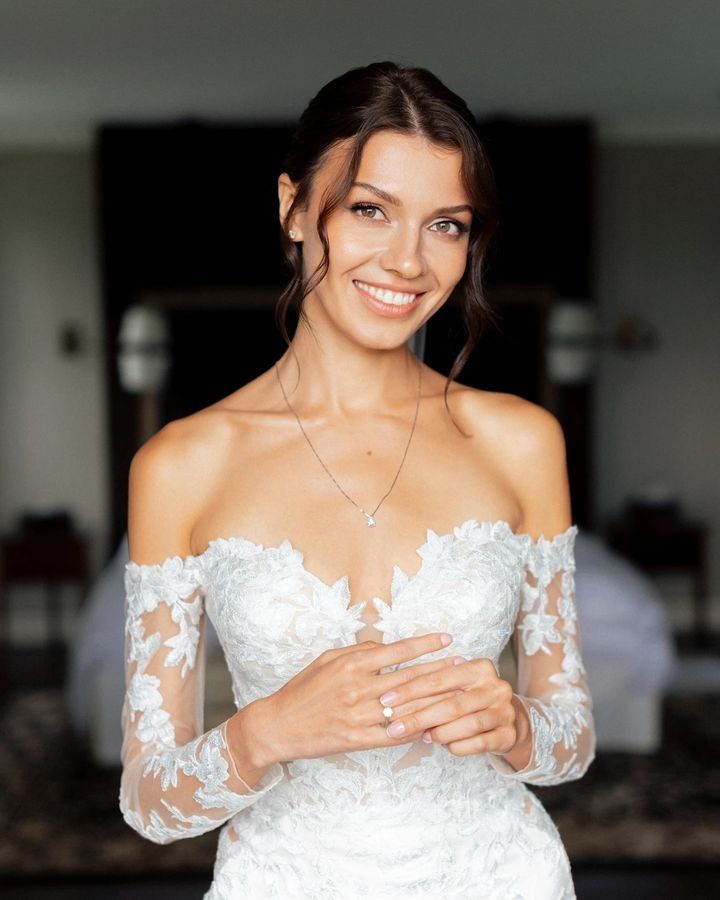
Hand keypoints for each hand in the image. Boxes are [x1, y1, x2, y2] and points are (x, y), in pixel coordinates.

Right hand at [239, 632, 461, 766]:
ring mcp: (359, 715)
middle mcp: (358, 687)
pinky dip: (416, 730)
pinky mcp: (357, 739)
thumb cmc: (304, 689)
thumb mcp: (328, 659)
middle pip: (410, 678)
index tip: (448, 640)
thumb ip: (359, 651)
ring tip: (460, 693)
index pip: (398, 651)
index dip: (426, 645)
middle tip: (466, 665)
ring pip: (407, 706)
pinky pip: (393, 735)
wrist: (279, 725)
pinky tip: (435, 726)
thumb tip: (386, 646)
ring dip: (436, 700)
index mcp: (352, 663)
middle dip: (441, 671)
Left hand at [379, 657, 520, 757]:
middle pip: (451, 703)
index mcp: (479, 668)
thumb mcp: (455, 686)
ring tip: (423, 737)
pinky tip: (444, 747)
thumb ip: (431, 687)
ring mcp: (504, 711)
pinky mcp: (508, 735)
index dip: (410, 689)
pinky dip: (459, 746)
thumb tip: (392, 699)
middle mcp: (495, 687)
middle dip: (419, 717)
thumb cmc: (471, 699)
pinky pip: (480, 743)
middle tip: (394, 727)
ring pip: (468, 724)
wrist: (510, 719)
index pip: (439, 678)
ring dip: (441, 733)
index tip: (386, 700)